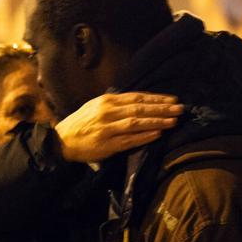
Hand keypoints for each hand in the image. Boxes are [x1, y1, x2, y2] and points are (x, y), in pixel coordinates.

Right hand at [55, 92, 183, 162]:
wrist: (62, 140)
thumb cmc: (82, 124)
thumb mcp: (97, 107)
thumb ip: (116, 104)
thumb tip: (139, 101)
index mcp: (107, 101)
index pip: (137, 97)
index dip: (157, 98)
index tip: (173, 99)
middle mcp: (108, 111)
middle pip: (140, 108)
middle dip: (162, 108)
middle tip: (180, 108)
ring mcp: (107, 128)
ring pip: (137, 122)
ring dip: (157, 121)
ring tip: (174, 121)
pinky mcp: (106, 144)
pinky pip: (129, 139)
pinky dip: (145, 136)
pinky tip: (158, 134)